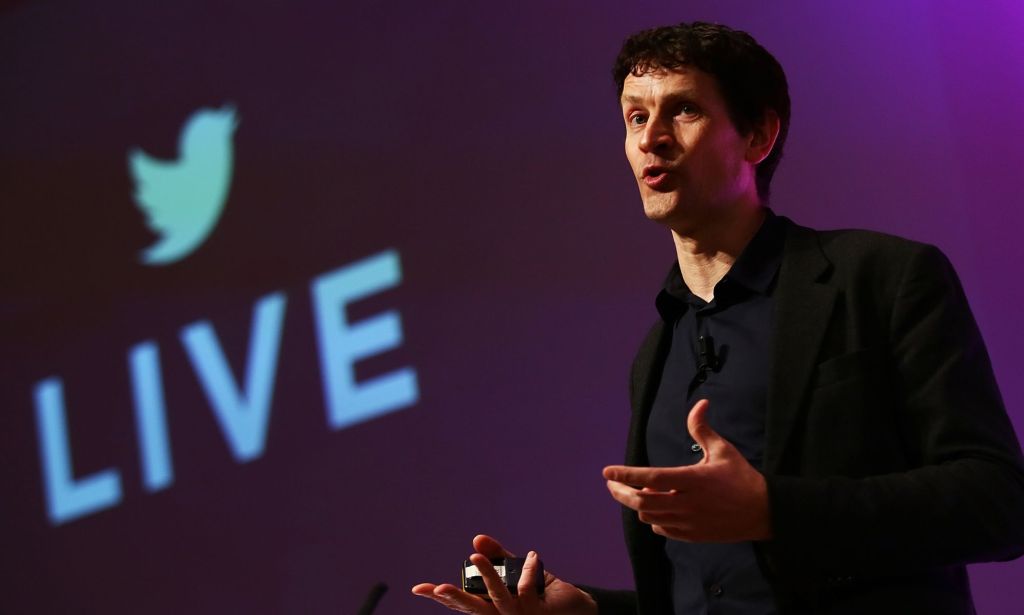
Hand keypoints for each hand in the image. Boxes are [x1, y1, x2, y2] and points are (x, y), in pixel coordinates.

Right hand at [411, 535, 596, 613]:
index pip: (465, 603)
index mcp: (496, 609)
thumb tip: (476, 539)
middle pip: (475, 609)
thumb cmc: (550, 594)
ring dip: (487, 575)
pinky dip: (527, 569)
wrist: (583, 608)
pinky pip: (524, 588)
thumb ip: (500, 558)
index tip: (418, 588)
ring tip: (475, 556)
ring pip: (498, 597)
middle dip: (455, 598)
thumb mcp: (521, 571)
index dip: (442, 597)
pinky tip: (535, 559)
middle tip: (438, 588)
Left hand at [603, 399, 771, 541]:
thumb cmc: (741, 477)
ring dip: (639, 505)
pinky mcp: (692, 535)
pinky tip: (656, 508)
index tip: (607, 472)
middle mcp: (688, 504)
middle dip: (621, 493)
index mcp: (693, 480)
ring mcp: (689, 522)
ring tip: (641, 491)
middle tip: (611, 484)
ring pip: (650, 517)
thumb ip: (702, 429)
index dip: (626, 475)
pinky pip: (662, 529)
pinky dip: (653, 519)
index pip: (651, 478)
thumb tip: (700, 403)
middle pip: (642, 503)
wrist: (763, 512)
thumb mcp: (723, 450)